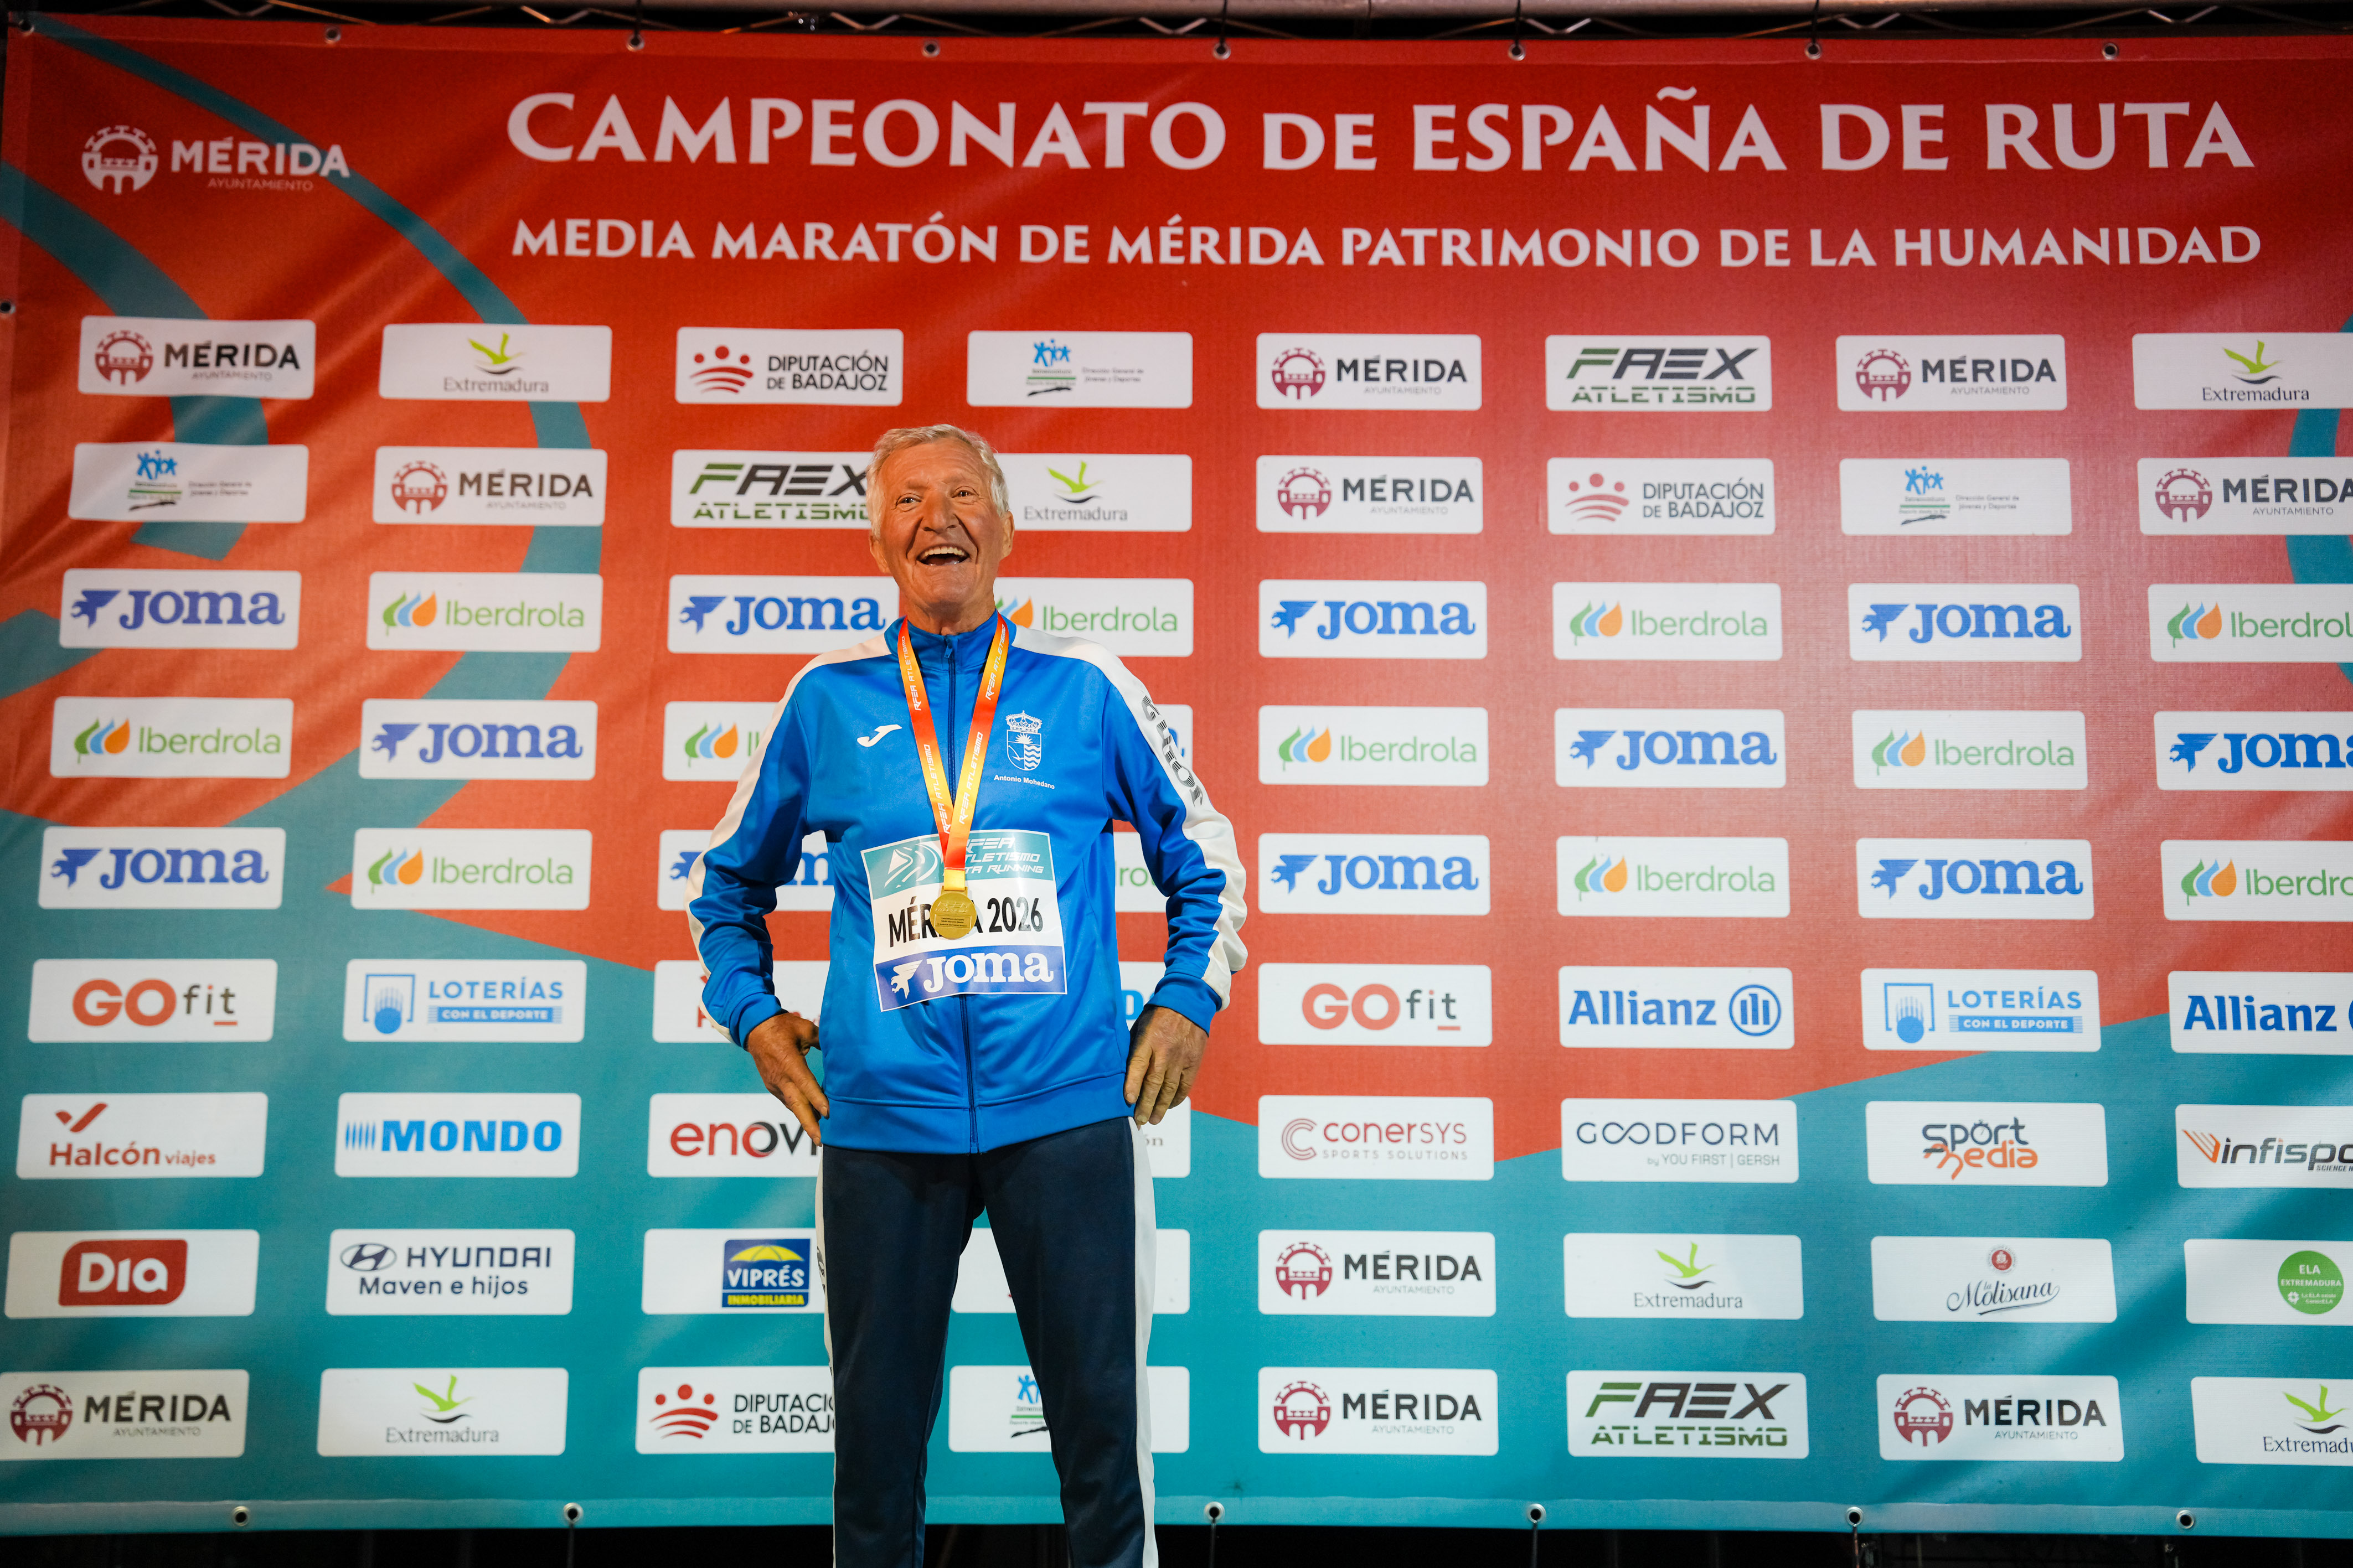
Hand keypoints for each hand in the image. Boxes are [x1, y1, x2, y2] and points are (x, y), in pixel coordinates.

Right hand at [745, 1011, 826, 1146]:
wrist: (755, 1029)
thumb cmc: (782, 1027)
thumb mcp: (804, 1028)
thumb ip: (822, 1039)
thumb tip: (842, 1047)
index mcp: (789, 1063)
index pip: (805, 1084)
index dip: (817, 1099)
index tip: (828, 1113)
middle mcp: (781, 1078)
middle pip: (796, 1105)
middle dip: (809, 1124)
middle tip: (820, 1141)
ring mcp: (775, 1084)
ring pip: (792, 1106)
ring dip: (805, 1120)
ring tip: (820, 1136)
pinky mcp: (773, 1087)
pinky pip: (788, 1101)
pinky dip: (799, 1111)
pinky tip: (811, 1118)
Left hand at [1124, 1005, 1206, 1125]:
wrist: (1188, 1004)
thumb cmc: (1158, 1015)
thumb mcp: (1140, 1025)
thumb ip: (1133, 1047)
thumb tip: (1122, 1070)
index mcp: (1148, 1040)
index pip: (1139, 1065)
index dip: (1133, 1084)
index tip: (1128, 1100)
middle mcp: (1165, 1051)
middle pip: (1154, 1083)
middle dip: (1146, 1104)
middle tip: (1139, 1120)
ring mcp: (1181, 1058)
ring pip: (1170, 1089)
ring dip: (1161, 1107)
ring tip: (1153, 1120)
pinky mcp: (1193, 1062)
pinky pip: (1184, 1085)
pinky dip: (1176, 1098)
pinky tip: (1168, 1106)